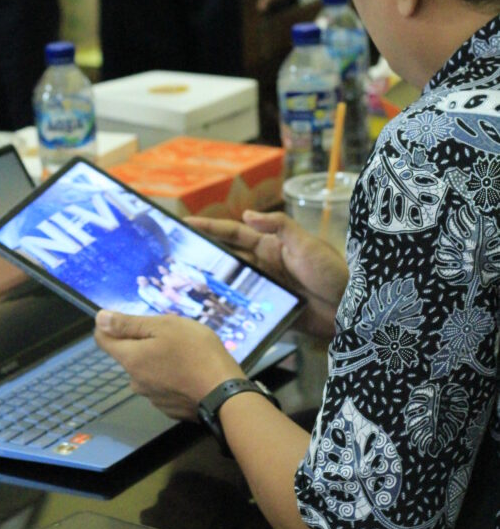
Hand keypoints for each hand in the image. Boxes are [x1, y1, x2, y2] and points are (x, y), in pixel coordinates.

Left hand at [94, 311, 243, 419]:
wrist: (225, 393)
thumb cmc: (195, 352)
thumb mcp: (164, 326)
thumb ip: (130, 324)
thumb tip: (99, 319)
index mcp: (131, 359)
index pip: (103, 340)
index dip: (110, 325)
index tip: (131, 319)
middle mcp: (135, 381)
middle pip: (128, 355)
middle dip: (143, 342)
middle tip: (171, 335)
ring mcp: (152, 398)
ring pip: (147, 371)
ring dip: (158, 360)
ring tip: (185, 353)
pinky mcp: (169, 408)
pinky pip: (162, 386)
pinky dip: (170, 377)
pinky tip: (189, 372)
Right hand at [185, 212, 347, 337]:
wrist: (353, 310)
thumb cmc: (333, 272)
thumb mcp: (307, 244)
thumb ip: (279, 226)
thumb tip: (245, 215)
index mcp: (271, 246)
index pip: (234, 233)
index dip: (210, 228)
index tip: (185, 224)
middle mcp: (265, 266)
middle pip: (228, 258)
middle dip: (203, 255)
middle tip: (174, 257)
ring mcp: (267, 289)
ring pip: (232, 283)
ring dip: (211, 283)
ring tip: (183, 286)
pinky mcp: (271, 311)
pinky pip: (245, 308)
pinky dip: (228, 309)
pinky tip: (210, 314)